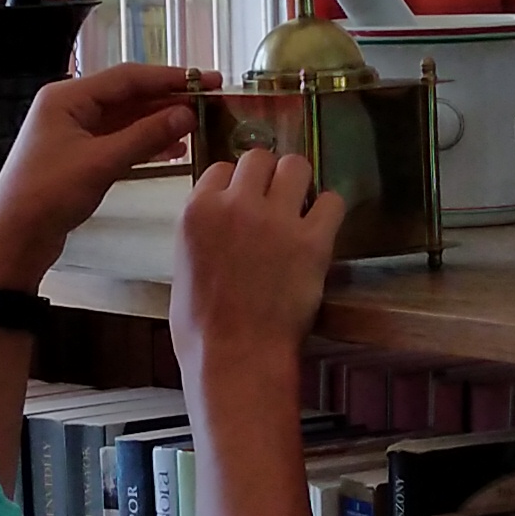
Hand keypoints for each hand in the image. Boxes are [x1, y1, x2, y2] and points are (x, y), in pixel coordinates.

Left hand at [0, 62, 198, 285]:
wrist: (13, 238)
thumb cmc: (48, 194)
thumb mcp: (101, 162)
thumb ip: (145, 136)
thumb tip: (186, 114)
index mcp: (67, 97)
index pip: (127, 78)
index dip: (170, 78)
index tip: (206, 80)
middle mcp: (70, 107)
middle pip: (128, 95)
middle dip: (168, 99)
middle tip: (210, 101)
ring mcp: (74, 132)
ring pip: (126, 119)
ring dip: (159, 122)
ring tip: (198, 125)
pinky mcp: (79, 156)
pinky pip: (118, 140)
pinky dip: (145, 143)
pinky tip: (174, 149)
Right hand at [171, 145, 338, 388]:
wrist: (236, 358)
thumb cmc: (201, 328)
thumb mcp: (183, 268)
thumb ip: (201, 234)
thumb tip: (218, 223)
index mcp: (198, 212)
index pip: (221, 168)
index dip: (234, 184)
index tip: (243, 201)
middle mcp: (236, 205)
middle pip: (259, 157)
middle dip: (267, 176)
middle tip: (274, 201)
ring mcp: (276, 221)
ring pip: (297, 166)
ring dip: (299, 183)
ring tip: (300, 207)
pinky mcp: (313, 241)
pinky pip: (332, 201)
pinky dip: (328, 212)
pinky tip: (321, 228)